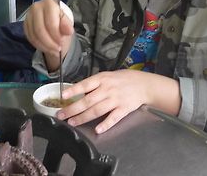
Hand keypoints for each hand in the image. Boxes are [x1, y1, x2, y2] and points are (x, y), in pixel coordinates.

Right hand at [23, 0, 73, 70]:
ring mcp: (29, 16)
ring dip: (44, 46)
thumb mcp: (67, 21)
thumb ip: (67, 25)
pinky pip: (29, 37)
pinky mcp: (25, 24)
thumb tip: (68, 30)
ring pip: (34, 35)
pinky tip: (46, 47)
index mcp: (49, 4)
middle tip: (57, 49)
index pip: (50, 22)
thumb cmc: (60, 19)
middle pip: (40, 29)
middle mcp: (37, 7)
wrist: (54, 19)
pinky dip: (38, 45)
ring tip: (53, 50)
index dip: (55, 35)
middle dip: (49, 43)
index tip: (61, 42)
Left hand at [57, 70, 180, 133]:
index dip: (73, 90)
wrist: (144, 84)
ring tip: (72, 123)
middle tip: (61, 115)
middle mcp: (108, 89)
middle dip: (73, 109)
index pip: (85, 84)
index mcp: (103, 79)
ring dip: (83, 118)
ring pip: (97, 110)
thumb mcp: (108, 76)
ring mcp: (116, 100)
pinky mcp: (124, 109)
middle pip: (88, 101)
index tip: (63, 96)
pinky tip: (97, 130)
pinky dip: (105, 124)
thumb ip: (94, 84)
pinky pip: (113, 118)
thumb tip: (78, 92)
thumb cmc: (124, 79)